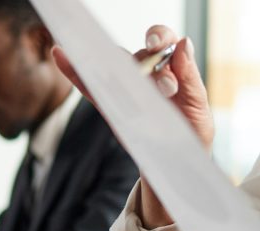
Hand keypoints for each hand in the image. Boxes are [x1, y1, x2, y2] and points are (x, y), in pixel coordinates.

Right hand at [53, 27, 212, 228]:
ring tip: (97, 59)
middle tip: (164, 87)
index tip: (159, 45)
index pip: (163, 42)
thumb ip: (190, 77)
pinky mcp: (112, 106)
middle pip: (138, 55)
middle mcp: (149, 74)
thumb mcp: (198, 107)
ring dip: (109, 63)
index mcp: (173, 69)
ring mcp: (128, 89)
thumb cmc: (191, 133)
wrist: (177, 164)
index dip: (159, 37)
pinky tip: (61, 55)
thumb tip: (184, 43)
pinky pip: (91, 86)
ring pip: (113, 66)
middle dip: (146, 64)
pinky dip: (75, 71)